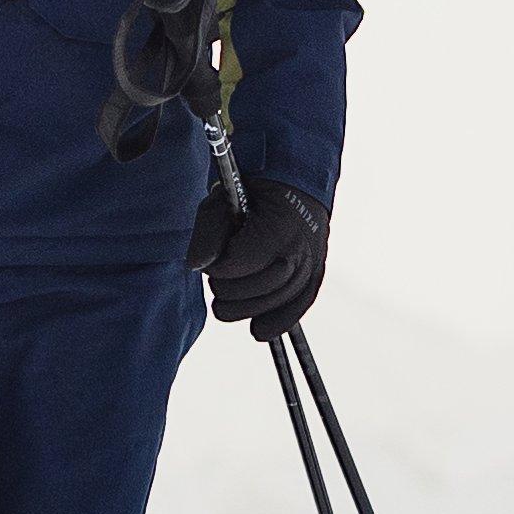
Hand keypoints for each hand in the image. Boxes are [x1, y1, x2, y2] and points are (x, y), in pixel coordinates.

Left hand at [196, 177, 326, 331]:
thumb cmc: (249, 192)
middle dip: (233, 290)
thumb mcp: (221, 201)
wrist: (288, 182)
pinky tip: (258, 331)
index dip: (221, 270)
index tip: (211, 267)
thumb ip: (208, 233)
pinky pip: (301, 303)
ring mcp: (313, 259)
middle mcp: (302, 244)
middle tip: (217, 282)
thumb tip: (199, 266)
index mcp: (279, 222)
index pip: (245, 260)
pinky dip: (280, 320)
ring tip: (225, 304)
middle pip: (267, 284)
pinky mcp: (315, 271)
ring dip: (248, 308)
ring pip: (283, 298)